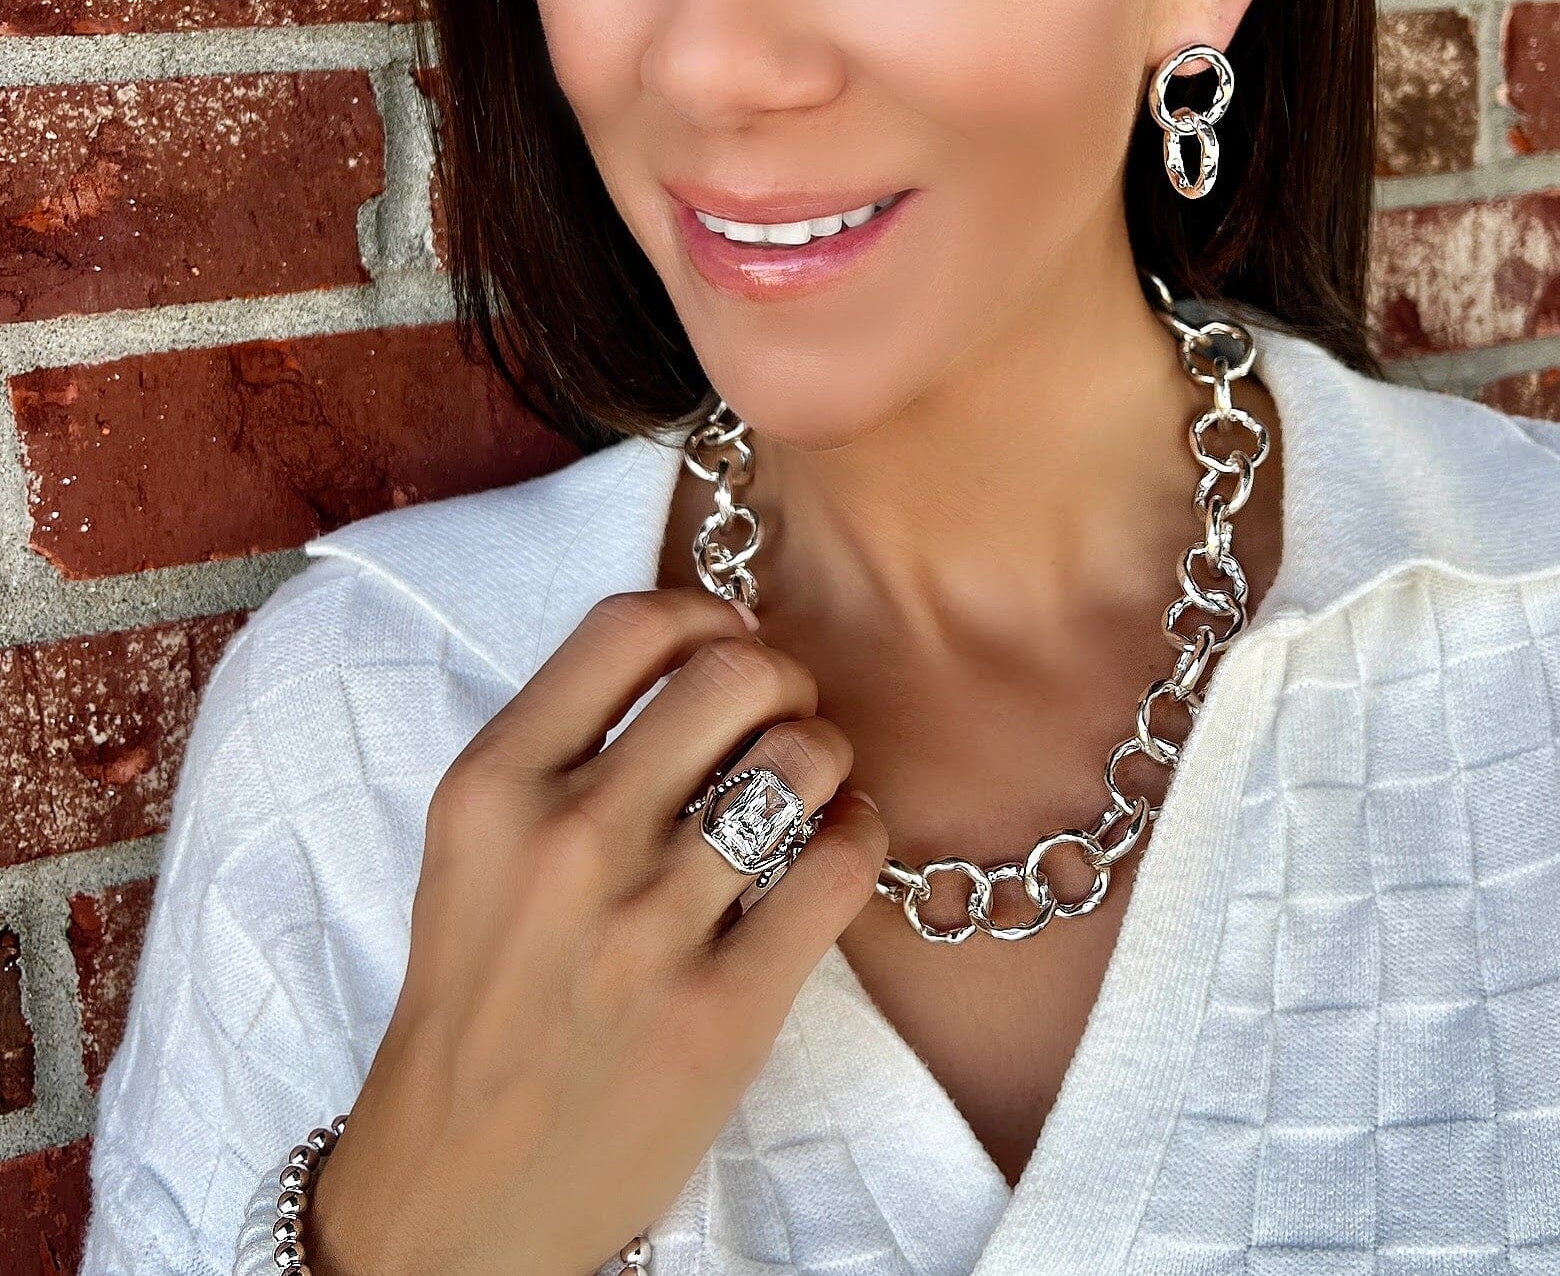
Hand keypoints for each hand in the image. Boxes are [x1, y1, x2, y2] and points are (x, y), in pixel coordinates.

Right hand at [305, 587, 886, 1275]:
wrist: (456, 1188)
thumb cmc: (480, 996)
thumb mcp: (475, 846)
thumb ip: (567, 743)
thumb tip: (708, 647)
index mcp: (493, 784)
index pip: (630, 625)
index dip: (703, 612)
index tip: (726, 640)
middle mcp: (568, 837)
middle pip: (734, 672)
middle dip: (781, 676)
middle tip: (782, 711)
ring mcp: (647, 926)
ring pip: (801, 758)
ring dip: (826, 753)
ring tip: (811, 784)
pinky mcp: (725, 1008)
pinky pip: (843, 863)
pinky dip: (862, 831)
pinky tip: (838, 844)